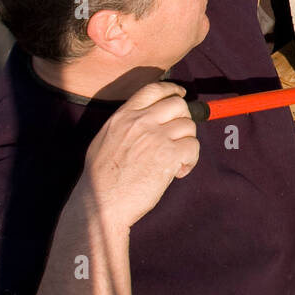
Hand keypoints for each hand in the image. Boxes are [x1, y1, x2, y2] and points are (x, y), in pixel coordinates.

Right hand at [81, 82, 198, 229]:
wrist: (101, 204)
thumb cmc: (101, 179)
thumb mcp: (104, 140)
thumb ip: (126, 124)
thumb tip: (147, 117)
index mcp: (123, 116)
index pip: (153, 89)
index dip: (172, 90)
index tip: (181, 95)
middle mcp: (140, 122)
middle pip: (178, 105)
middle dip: (184, 119)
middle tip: (178, 138)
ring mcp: (156, 137)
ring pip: (189, 126)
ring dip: (187, 143)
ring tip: (175, 161)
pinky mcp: (168, 155)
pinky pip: (193, 147)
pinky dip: (191, 160)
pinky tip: (178, 172)